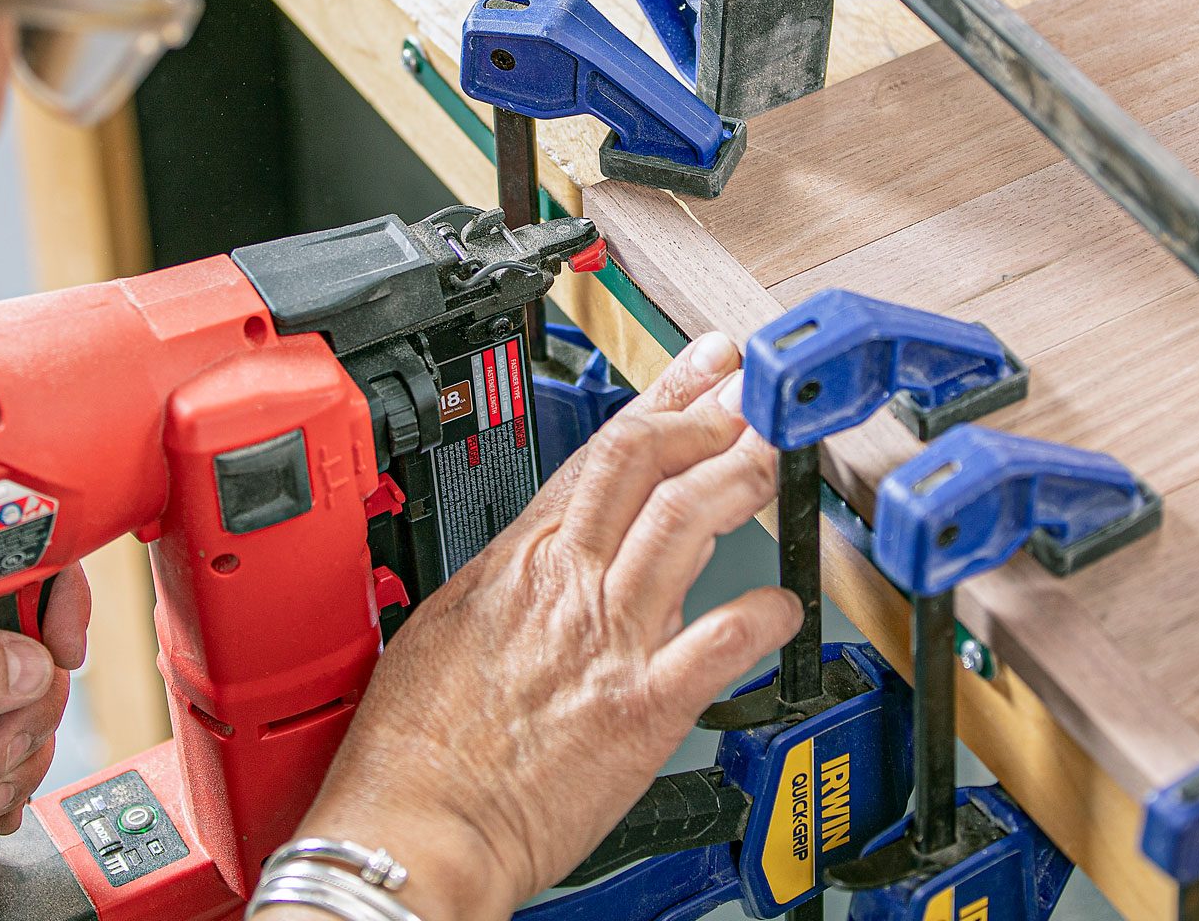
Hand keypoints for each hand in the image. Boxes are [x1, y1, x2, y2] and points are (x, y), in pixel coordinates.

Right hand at [291, 331, 799, 920]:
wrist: (413, 828)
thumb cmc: (413, 749)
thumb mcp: (441, 632)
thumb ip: (506, 592)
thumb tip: (537, 572)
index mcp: (514, 562)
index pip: (599, 455)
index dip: (661, 401)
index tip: (700, 371)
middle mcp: (565, 586)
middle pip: (645, 465)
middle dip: (708, 415)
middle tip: (754, 391)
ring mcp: (606, 641)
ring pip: (684, 525)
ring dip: (739, 478)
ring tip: (778, 454)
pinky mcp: (640, 709)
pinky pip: (717, 645)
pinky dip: (760, 616)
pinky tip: (785, 603)